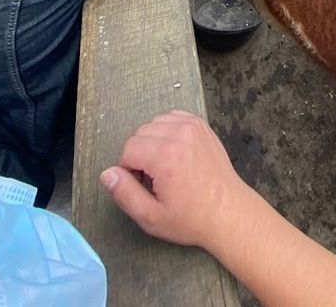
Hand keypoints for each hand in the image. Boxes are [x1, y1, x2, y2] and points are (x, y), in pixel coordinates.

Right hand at [101, 110, 246, 250]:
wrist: (228, 212)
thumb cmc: (191, 218)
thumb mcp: (151, 217)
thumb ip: (124, 193)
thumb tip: (107, 174)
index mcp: (166, 156)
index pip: (128, 149)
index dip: (128, 170)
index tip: (142, 185)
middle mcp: (180, 134)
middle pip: (140, 133)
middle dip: (139, 155)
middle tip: (154, 179)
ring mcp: (193, 127)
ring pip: (155, 123)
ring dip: (153, 142)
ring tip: (165, 167)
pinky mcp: (202, 125)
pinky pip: (172, 118)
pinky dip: (168, 131)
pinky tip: (175, 153)